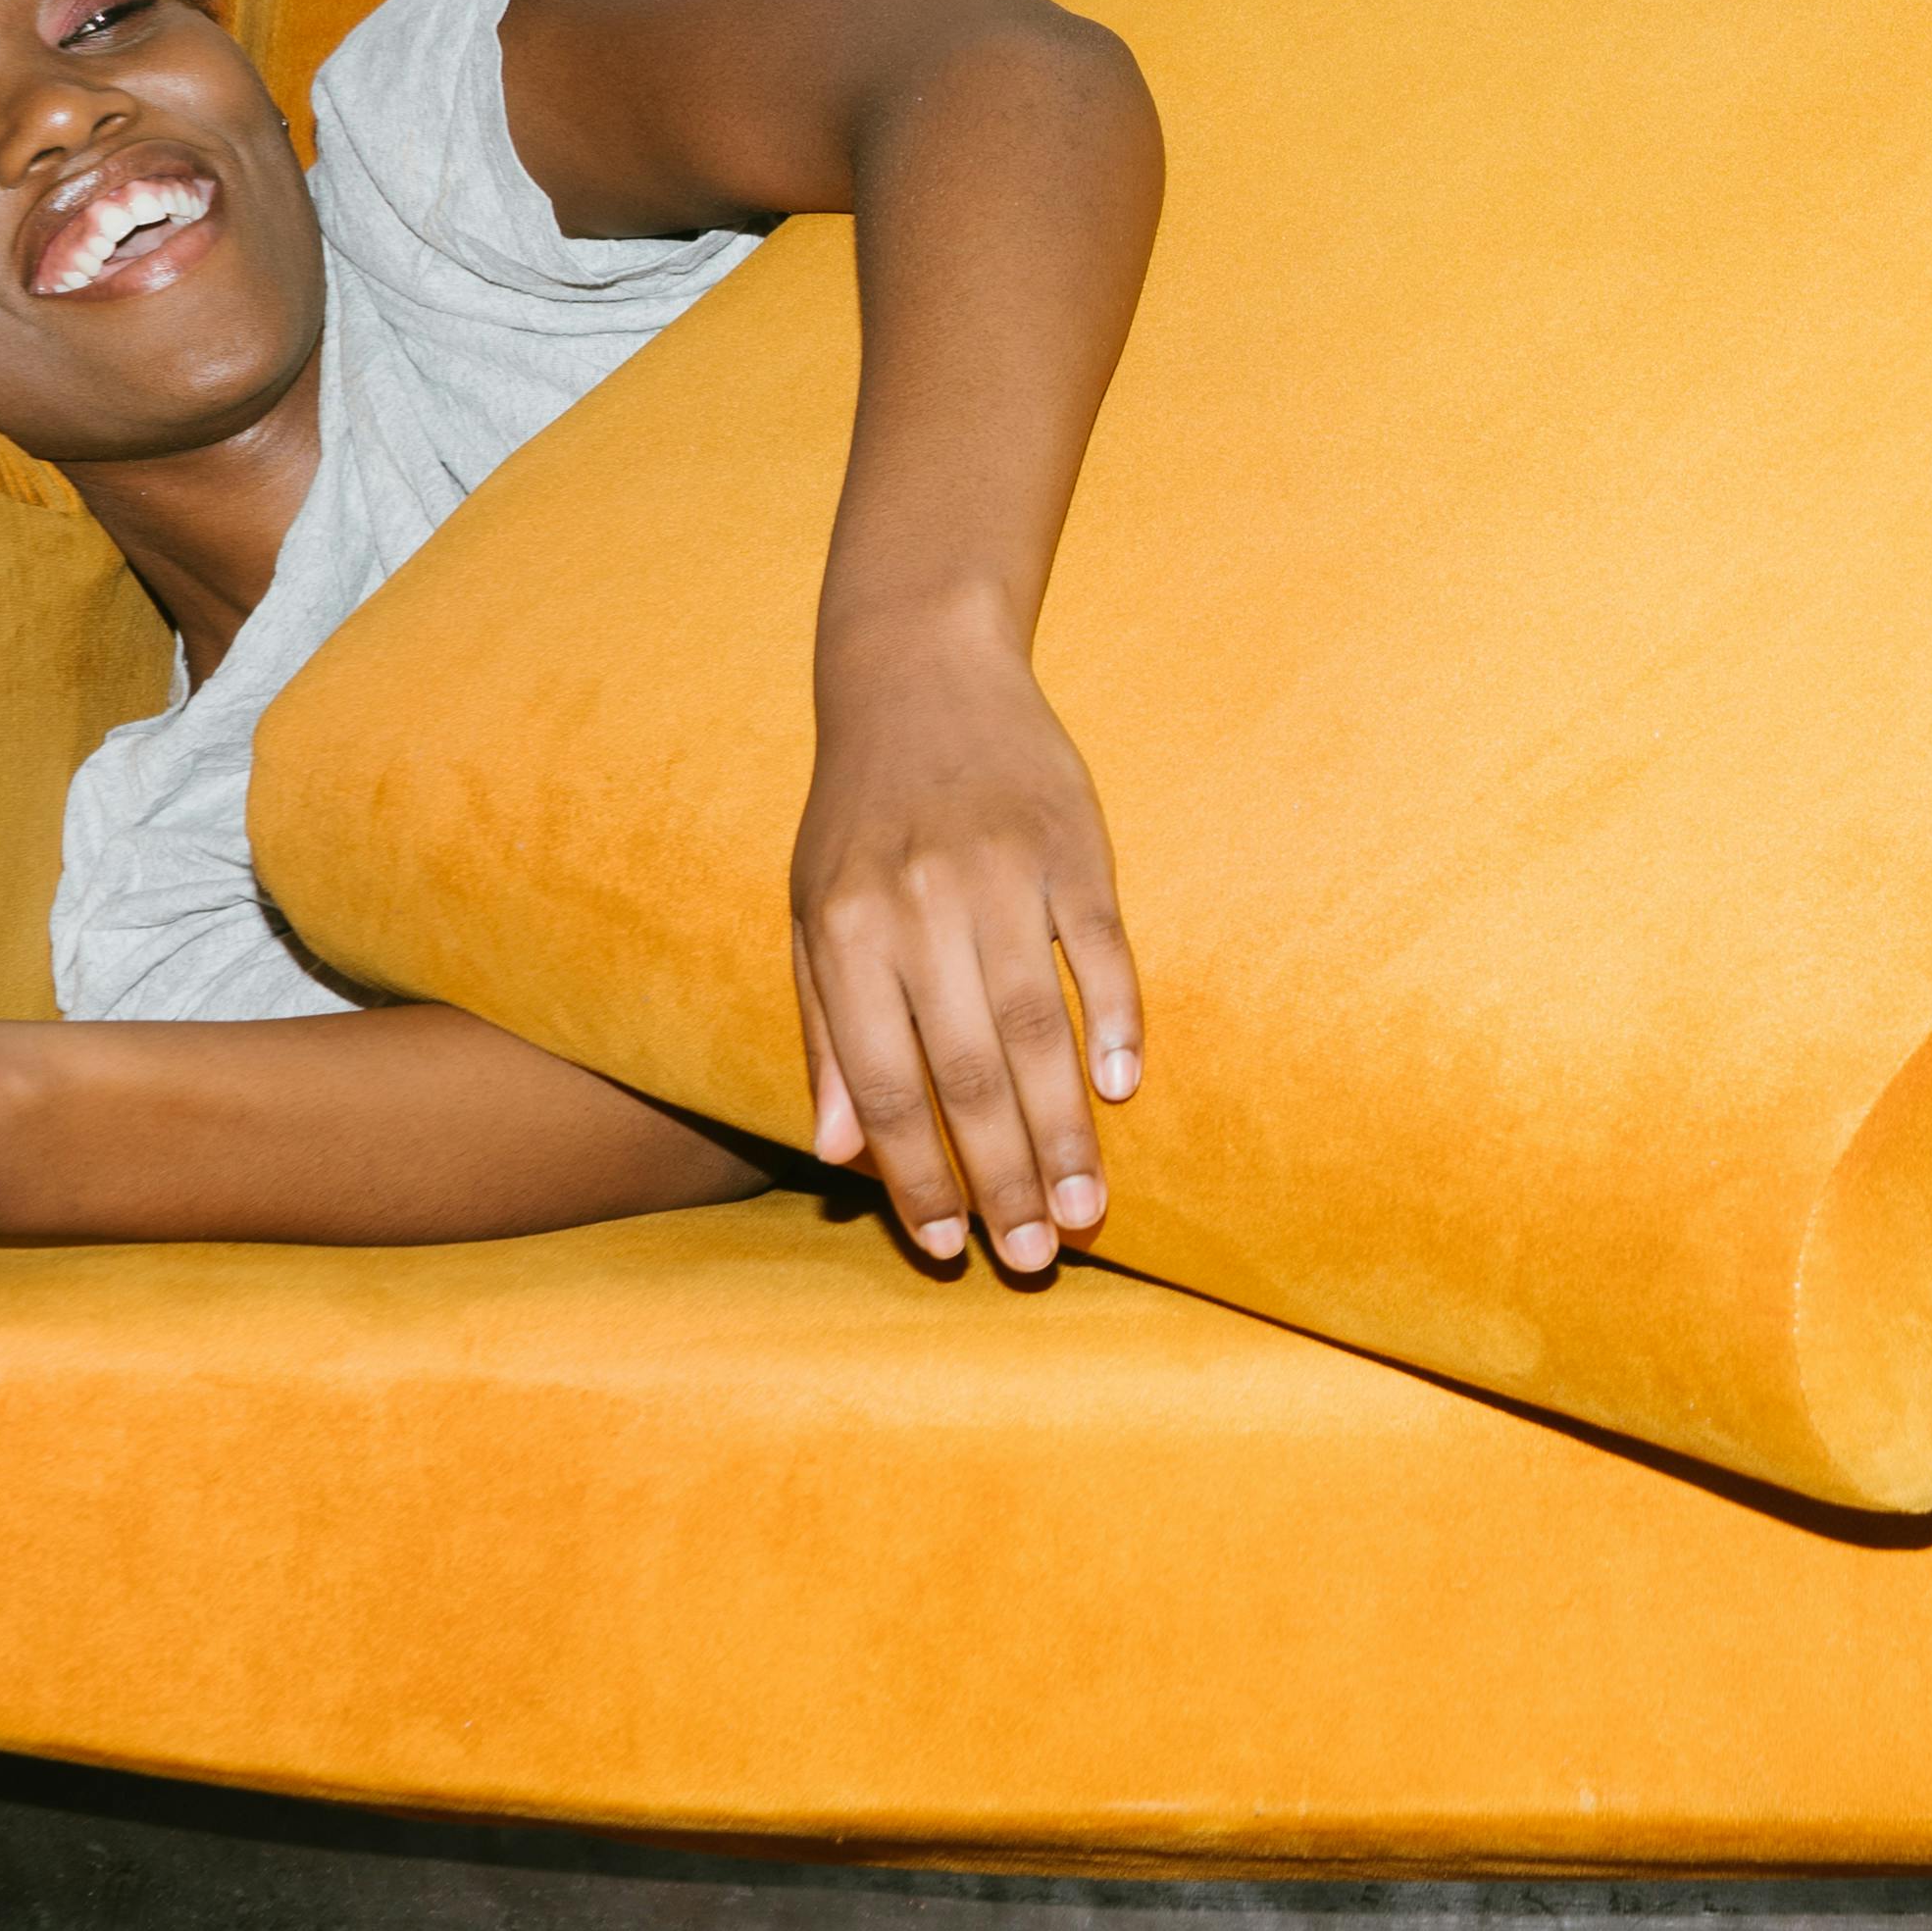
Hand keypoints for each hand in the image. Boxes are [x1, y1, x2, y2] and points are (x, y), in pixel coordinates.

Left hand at [786, 625, 1142, 1275]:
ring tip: (1085, 1210)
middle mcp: (917, 908)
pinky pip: (1099, 948)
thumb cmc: (858, 814)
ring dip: (1063, 1132)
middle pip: (966, 1074)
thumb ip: (824, 1033)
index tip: (947, 1247)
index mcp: (844, 934)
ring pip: (1036, 1028)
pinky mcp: (1071, 843)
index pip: (886, 1086)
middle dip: (1002, 1179)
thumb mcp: (809, 915)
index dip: (918, 1176)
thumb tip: (835, 1154)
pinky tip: (1121, 1089)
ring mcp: (1000, 873)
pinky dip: (1112, 1020)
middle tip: (1037, 1259)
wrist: (919, 671)